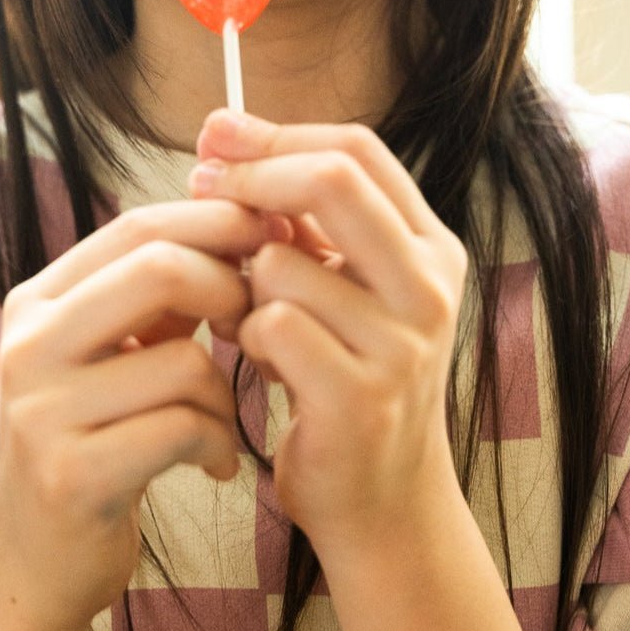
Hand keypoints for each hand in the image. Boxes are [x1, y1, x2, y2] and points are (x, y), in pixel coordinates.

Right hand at [0, 201, 286, 630]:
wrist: (28, 564)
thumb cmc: (93, 437)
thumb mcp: (108, 350)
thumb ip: (154, 291)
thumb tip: (249, 221)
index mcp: (37, 299)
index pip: (138, 225)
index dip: (216, 223)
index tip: (272, 238)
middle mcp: (28, 343)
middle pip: (160, 268)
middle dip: (230, 288)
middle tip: (254, 327)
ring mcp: (41, 409)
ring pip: (184, 359)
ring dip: (227, 393)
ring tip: (220, 421)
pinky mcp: (70, 475)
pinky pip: (184, 429)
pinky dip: (219, 444)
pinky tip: (215, 464)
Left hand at [189, 111, 469, 557]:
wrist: (381, 499)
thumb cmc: (344, 373)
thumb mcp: (340, 286)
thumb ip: (300, 220)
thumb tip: (221, 138)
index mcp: (430, 245)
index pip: (357, 149)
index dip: (279, 133)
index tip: (216, 131)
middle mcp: (430, 285)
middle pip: (332, 179)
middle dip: (252, 176)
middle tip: (199, 181)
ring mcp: (403, 343)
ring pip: (283, 260)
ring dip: (242, 282)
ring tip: (247, 317)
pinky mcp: (361, 397)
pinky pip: (272, 324)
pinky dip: (248, 335)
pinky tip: (259, 360)